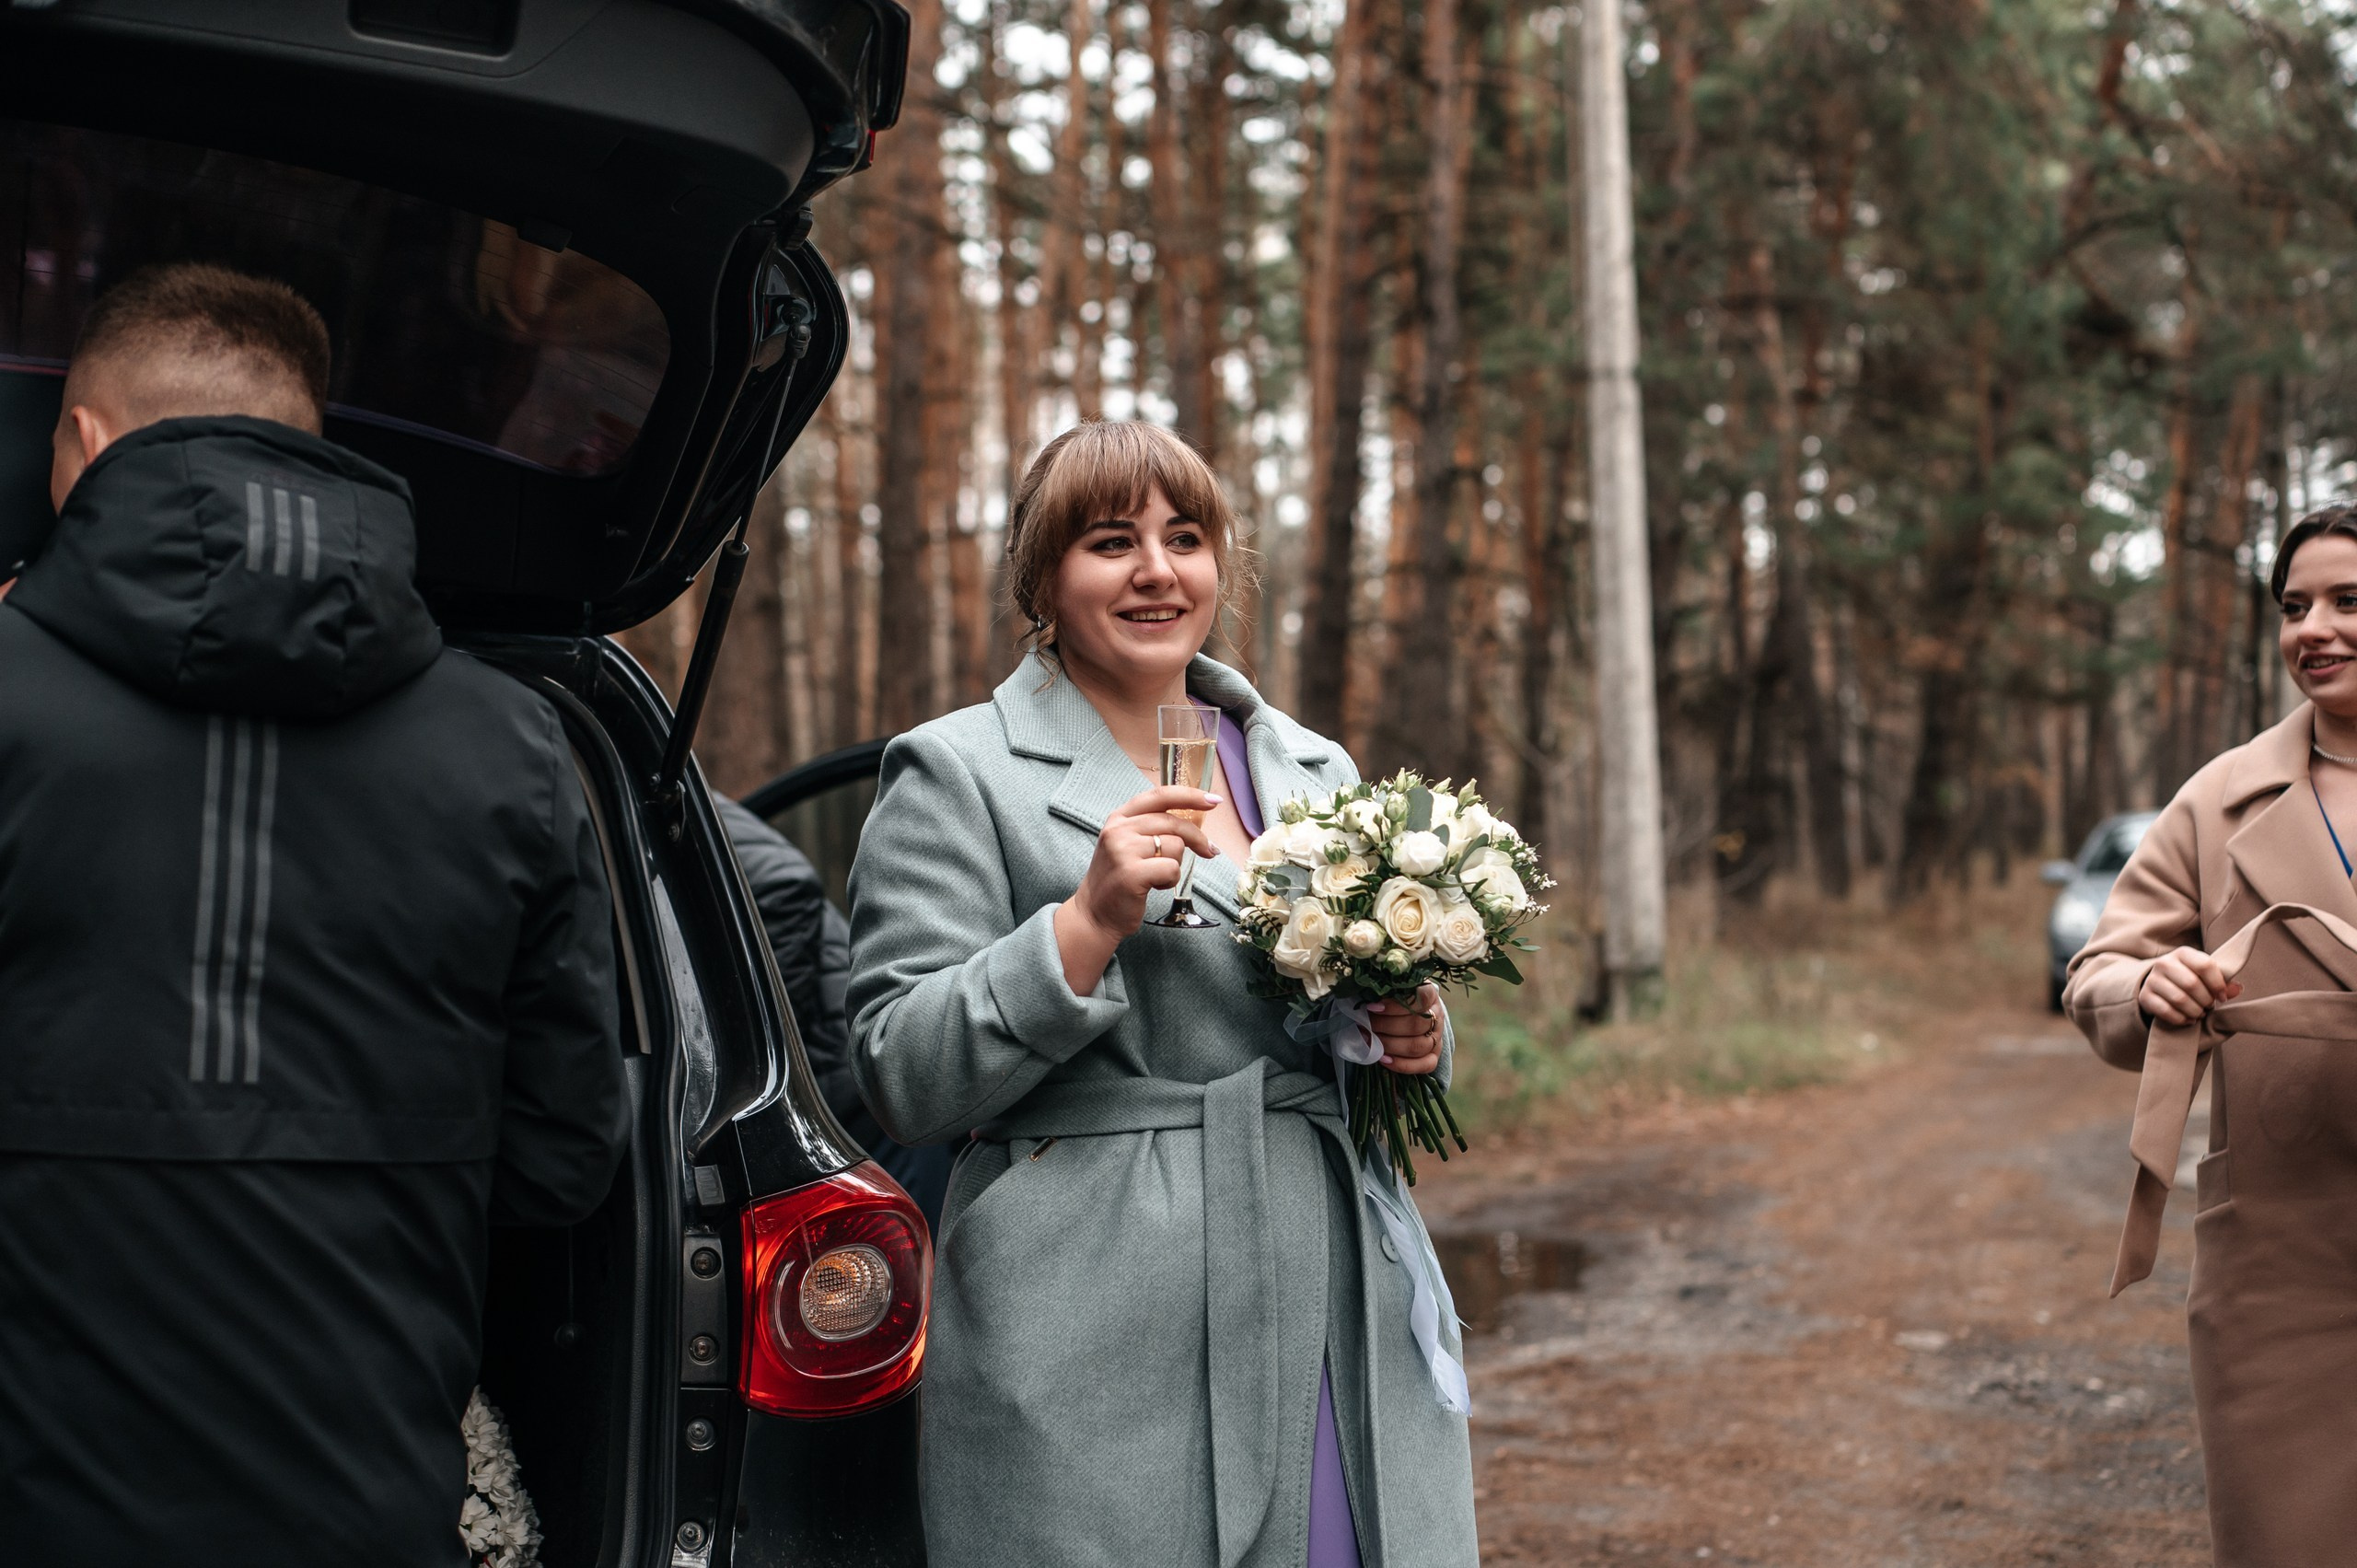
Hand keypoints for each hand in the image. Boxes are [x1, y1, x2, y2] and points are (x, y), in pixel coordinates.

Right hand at [1053, 785, 1220, 994]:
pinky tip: (1154, 886)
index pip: (1160, 795)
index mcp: (1119, 818)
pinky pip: (1172, 869)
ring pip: (1175, 845)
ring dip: (1175, 864)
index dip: (1190, 795)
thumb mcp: (1127, 844)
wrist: (1094, 914)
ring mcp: (1123, 850)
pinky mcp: (1131, 873)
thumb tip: (1195, 820)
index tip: (1213, 800)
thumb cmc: (1118, 880)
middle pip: (1173, 822)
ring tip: (1157, 876)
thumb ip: (1151, 828)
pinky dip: (1170, 880)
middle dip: (1198, 838)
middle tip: (1210, 851)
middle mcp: (1119, 829)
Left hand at [1368, 984, 1444, 1074]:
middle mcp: (1437, 1016)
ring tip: (1371, 1041)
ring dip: (1390, 1045)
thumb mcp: (1392, 990)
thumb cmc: (1395, 999)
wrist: (1410, 1013)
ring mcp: (1437, 1037)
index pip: (1421, 998)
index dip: (1395, 1005)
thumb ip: (1384, 994)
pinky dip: (1402, 1065)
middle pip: (1416, 1025)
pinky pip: (1425, 1065)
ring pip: (1418, 1046)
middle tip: (1367, 1025)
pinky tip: (1383, 1059)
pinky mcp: (1434, 1055)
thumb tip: (1368, 1004)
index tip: (1372, 1007)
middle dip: (1386, 1026)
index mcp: (1429, 994)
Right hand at [2138, 946, 2239, 1026]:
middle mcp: (2164, 963)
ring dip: (2195, 1011)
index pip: (2205, 965)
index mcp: (2183, 953)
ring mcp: (2152, 979)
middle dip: (2206, 1000)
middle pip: (2192, 984)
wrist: (2160, 983)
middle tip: (2209, 1006)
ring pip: (2179, 999)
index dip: (2217, 984)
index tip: (2222, 997)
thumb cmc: (2189, 978)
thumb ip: (2222, 982)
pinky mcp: (2144, 996)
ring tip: (2200, 1013)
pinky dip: (2181, 1019)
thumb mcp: (2205, 975)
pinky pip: (2166, 1011)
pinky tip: (2188, 1019)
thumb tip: (2237, 989)